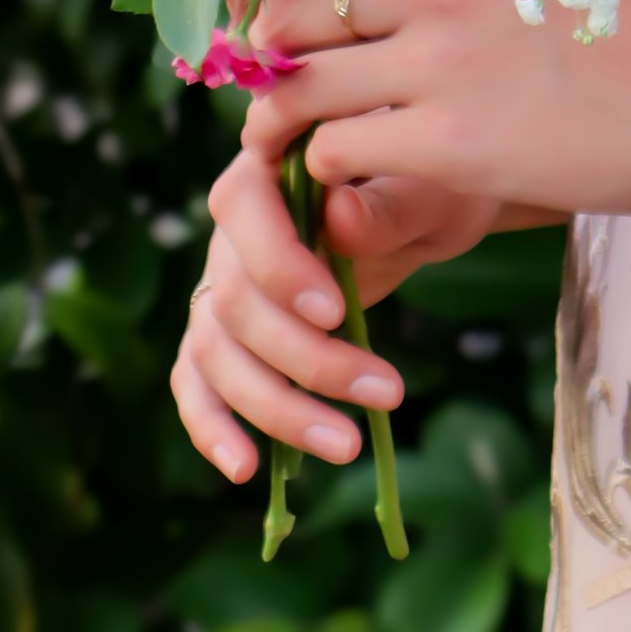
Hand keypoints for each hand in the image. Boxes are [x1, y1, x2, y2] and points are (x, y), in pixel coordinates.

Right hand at [169, 147, 500, 487]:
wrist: (429, 204)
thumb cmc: (431, 182)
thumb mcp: (432, 185)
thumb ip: (387, 202)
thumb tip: (338, 218)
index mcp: (269, 163)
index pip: (243, 208)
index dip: (280, 266)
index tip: (339, 312)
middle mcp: (231, 227)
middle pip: (234, 299)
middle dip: (305, 358)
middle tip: (387, 393)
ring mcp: (222, 283)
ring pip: (217, 352)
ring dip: (275, 407)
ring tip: (348, 446)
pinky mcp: (227, 335)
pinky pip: (198, 380)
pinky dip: (211, 425)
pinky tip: (246, 468)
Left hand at [239, 0, 630, 220]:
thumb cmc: (617, 24)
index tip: (253, 14)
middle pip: (282, 14)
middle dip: (266, 61)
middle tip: (285, 90)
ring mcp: (442, 60)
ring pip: (295, 89)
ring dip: (286, 123)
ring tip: (311, 140)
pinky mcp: (453, 143)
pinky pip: (335, 154)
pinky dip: (332, 171)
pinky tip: (368, 172)